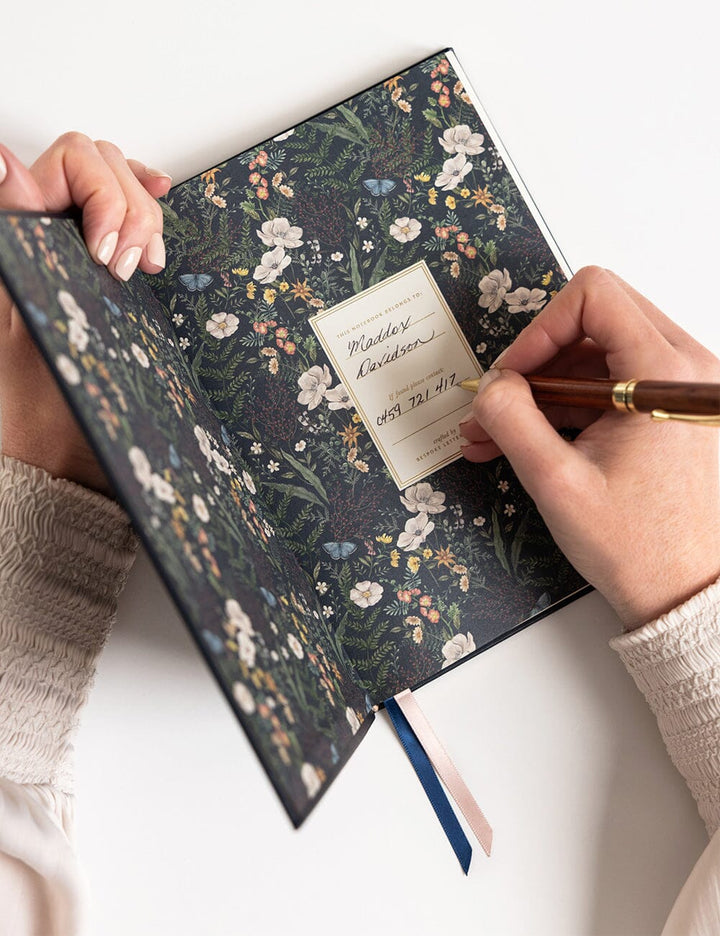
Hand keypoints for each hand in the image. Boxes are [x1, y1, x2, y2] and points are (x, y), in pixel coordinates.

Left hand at [0, 134, 171, 495]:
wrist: (65, 453)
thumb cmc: (37, 400)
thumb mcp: (19, 315)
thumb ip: (13, 230)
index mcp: (24, 233)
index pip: (74, 162)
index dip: (104, 195)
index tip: (109, 257)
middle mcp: (50, 229)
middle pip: (101, 164)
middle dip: (130, 210)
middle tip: (129, 272)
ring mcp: (82, 247)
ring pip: (124, 181)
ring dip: (145, 214)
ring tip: (147, 265)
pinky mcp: (110, 271)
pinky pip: (133, 211)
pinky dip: (149, 198)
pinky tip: (161, 195)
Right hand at [459, 266, 719, 628]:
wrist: (683, 592)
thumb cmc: (638, 546)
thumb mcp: (556, 481)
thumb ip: (511, 420)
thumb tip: (488, 386)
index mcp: (664, 374)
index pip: (594, 296)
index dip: (539, 329)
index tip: (510, 374)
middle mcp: (683, 370)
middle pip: (594, 320)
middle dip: (535, 360)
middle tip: (500, 399)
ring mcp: (677, 391)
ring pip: (596, 356)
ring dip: (541, 389)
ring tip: (493, 432)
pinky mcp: (667, 413)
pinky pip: (607, 387)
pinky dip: (563, 408)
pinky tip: (521, 441)